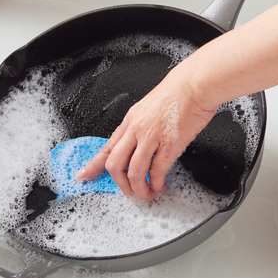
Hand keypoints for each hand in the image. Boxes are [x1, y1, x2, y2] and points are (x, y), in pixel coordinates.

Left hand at [75, 68, 217, 199]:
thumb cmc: (174, 95)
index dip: (92, 166)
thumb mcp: (146, 110)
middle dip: (120, 184)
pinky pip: (157, 170)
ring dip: (140, 189)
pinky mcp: (170, 143)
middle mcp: (136, 130)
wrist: (194, 85)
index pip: (106, 149)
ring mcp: (152, 137)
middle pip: (115, 164)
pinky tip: (160, 185)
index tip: (83, 176)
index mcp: (129, 123)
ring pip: (134, 172)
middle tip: (129, 191)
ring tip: (147, 193)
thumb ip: (137, 129)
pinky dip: (156, 183)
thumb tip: (133, 149)